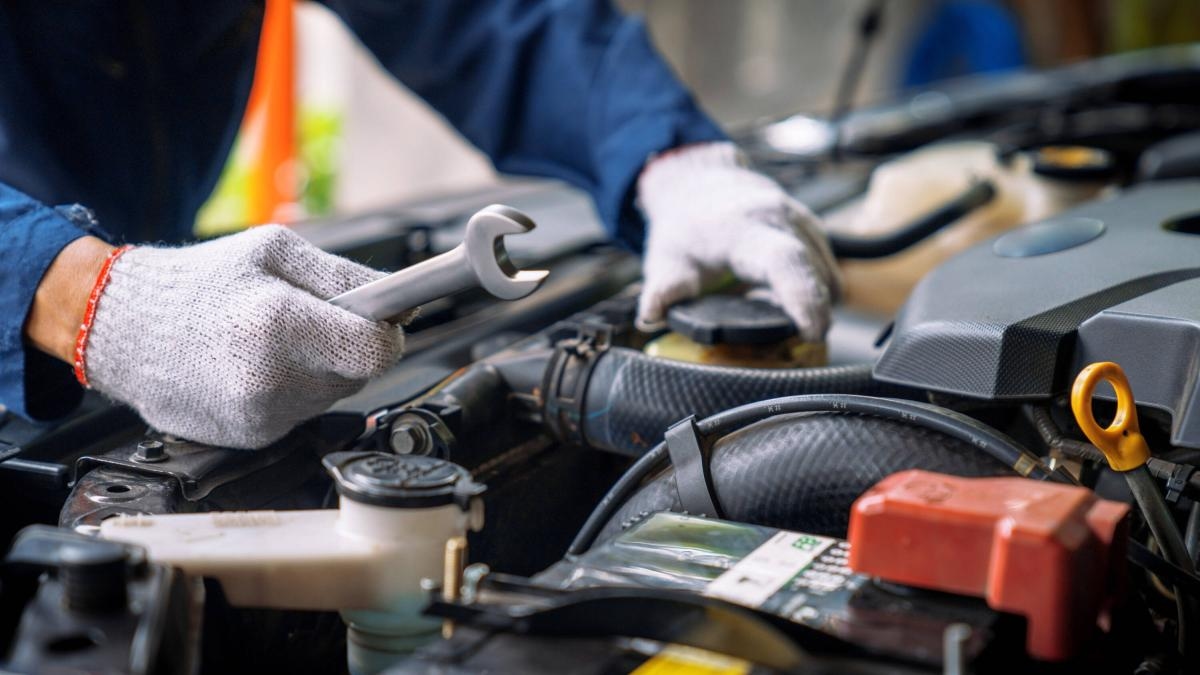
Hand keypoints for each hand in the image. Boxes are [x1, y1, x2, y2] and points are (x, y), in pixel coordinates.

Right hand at [29, 226, 403, 448]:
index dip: (387, 334)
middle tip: (308, 320)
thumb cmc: (196, 284)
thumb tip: (401, 307)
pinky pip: (304, 414)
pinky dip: (293, 391)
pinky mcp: (251, 438)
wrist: (121, 328)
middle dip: (347, 346)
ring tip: (272, 342)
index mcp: (278, 323)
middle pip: (360, 375)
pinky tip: (256, 367)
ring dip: (320, 369)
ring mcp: (259, 416)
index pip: (376, 351)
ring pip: (334, 395)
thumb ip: (346, 278)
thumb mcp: (276, 252)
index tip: (380, 321)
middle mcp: (269, 379)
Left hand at [635, 142, 839, 340]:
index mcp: (741, 227)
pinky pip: (826, 265)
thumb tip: (650, 316)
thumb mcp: (664, 260)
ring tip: (782, 317)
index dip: (803, 297)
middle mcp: (778, 216)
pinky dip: (815, 287)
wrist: (699, 183)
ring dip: (815, 300)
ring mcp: (800, 218)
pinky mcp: (811, 227)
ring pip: (827, 270)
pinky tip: (785, 298)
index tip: (814, 331)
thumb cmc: (682, 227)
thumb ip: (662, 290)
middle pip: (815, 271)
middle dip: (816, 310)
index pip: (783, 261)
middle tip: (799, 341)